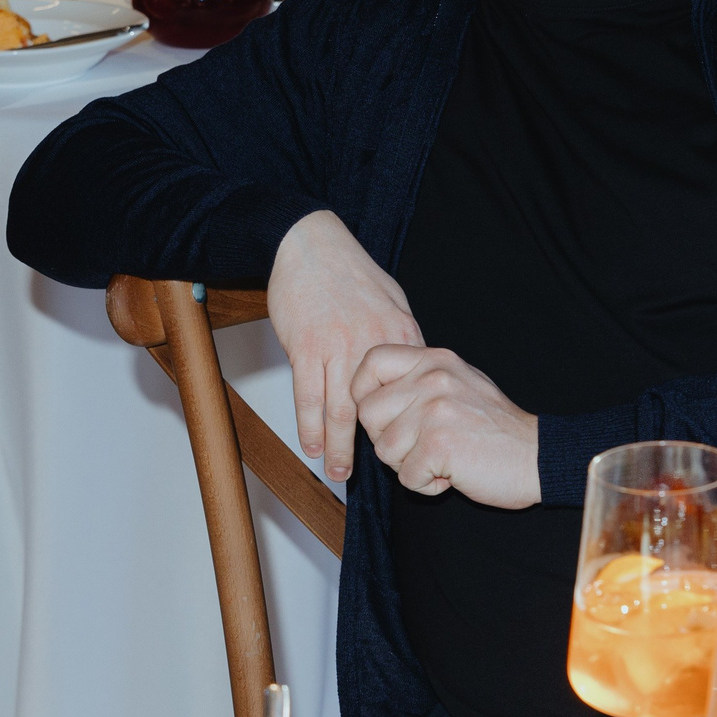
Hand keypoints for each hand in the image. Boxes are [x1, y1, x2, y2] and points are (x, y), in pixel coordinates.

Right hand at [268, 209, 420, 480]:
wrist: (310, 244)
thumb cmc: (349, 272)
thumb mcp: (391, 300)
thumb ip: (401, 338)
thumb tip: (411, 371)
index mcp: (399, 333)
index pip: (407, 390)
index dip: (405, 422)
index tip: (407, 445)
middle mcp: (371, 345)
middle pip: (375, 408)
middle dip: (375, 445)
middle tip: (376, 471)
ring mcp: (337, 348)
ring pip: (340, 410)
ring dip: (339, 445)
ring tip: (339, 471)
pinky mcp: (306, 348)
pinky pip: (308, 396)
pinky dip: (310, 426)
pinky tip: (312, 444)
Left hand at [353, 345, 539, 506]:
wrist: (538, 456)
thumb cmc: (496, 428)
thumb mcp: (459, 383)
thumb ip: (420, 380)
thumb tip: (373, 393)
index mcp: (435, 360)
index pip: (372, 361)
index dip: (363, 391)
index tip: (380, 415)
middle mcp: (432, 378)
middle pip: (368, 413)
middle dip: (385, 439)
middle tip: (418, 447)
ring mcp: (435, 410)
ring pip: (384, 449)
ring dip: (407, 466)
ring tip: (440, 461)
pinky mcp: (439, 445)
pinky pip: (405, 476)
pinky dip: (425, 485)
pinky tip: (451, 475)